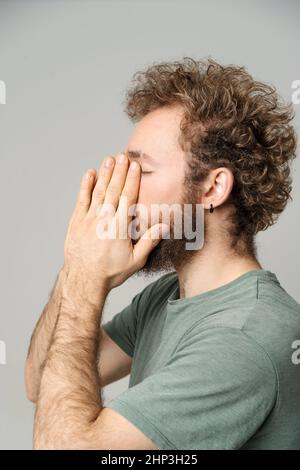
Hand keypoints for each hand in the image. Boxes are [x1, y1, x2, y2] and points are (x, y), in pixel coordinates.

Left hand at [63, 152, 167, 302]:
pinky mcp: (76, 222)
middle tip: (123, 156)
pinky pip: (81, 200)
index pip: (127, 198)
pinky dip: (85, 186)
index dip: (132, 180)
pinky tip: (89, 174)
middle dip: (119, 172)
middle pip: (113, 190)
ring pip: (98, 192)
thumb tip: (163, 225)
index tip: (135, 166)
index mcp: (119, 227)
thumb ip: (149, 241)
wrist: (83, 280)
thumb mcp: (135, 261)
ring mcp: (88, 219)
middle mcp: (104, 219)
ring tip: (109, 159)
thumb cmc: (110, 272)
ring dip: (104, 174)